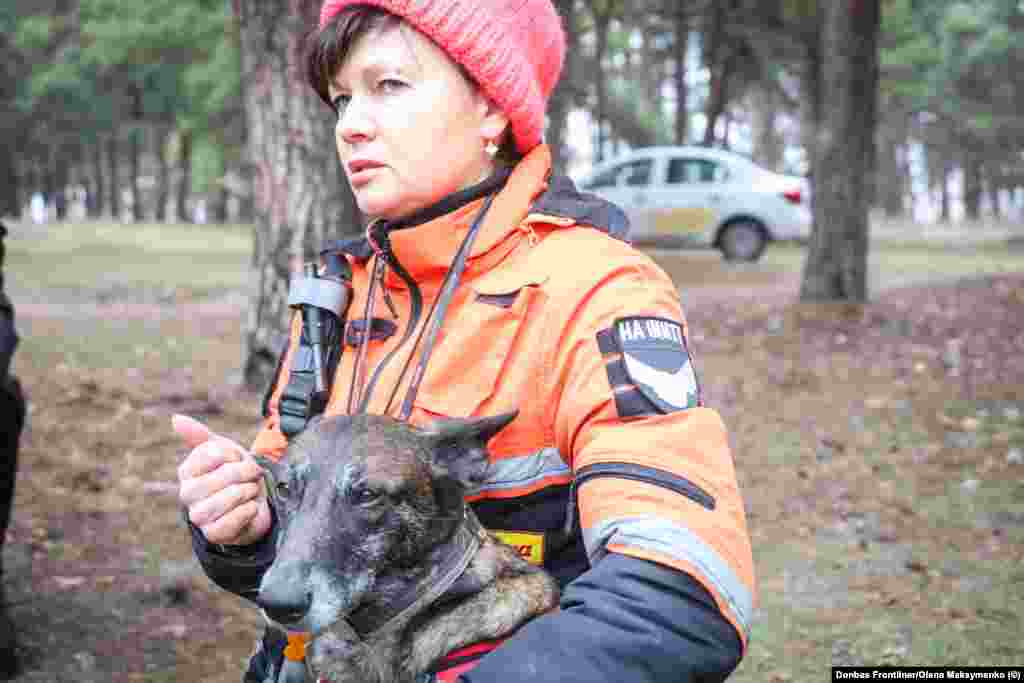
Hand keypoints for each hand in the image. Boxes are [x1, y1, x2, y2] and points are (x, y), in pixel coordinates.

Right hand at [173, 414, 271, 545]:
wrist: (254, 502)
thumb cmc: (235, 473)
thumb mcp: (223, 450)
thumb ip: (201, 436)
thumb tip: (175, 419)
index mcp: (187, 470)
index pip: (213, 454)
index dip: (233, 455)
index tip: (236, 459)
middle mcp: (187, 494)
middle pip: (222, 477)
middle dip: (245, 473)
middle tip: (251, 475)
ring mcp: (198, 516)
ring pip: (227, 499)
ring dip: (247, 492)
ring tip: (250, 490)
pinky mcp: (213, 534)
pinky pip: (231, 521)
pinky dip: (247, 511)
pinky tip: (249, 507)